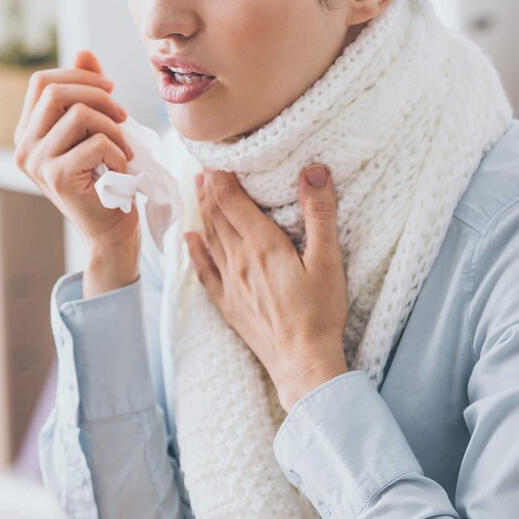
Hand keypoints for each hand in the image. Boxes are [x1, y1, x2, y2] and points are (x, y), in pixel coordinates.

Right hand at [13, 49, 138, 258]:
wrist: (111, 231)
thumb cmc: (106, 178)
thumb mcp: (95, 130)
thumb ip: (86, 93)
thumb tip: (84, 52)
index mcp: (28, 132)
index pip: (41, 81)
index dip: (79, 76)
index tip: (110, 89)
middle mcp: (24, 147)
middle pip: (56, 91)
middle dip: (99, 96)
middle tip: (124, 116)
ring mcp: (38, 163)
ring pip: (80, 115)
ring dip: (115, 128)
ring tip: (124, 148)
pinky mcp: (59, 178)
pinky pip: (97, 143)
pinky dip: (119, 152)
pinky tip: (121, 169)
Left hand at [184, 163, 348, 412]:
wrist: (303, 364)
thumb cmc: (320, 313)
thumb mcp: (328, 259)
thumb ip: (319, 213)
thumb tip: (314, 171)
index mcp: (262, 244)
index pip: (232, 199)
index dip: (222, 174)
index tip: (216, 153)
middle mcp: (239, 259)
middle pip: (216, 214)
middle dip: (209, 186)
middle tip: (202, 163)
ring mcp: (231, 282)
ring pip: (209, 237)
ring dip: (202, 210)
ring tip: (198, 188)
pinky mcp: (229, 303)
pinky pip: (205, 271)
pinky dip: (195, 251)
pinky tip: (189, 239)